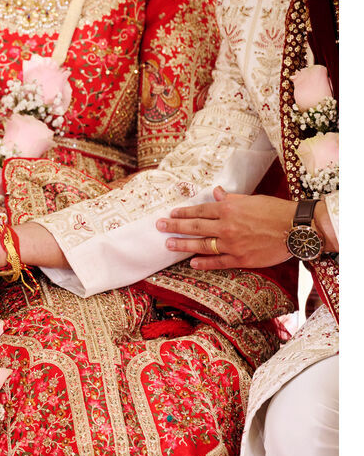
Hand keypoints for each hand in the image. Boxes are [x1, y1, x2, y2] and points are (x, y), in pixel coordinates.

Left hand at [157, 186, 295, 269]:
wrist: (296, 229)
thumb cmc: (276, 211)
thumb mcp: (252, 199)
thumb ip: (232, 199)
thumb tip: (217, 192)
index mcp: (229, 209)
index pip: (200, 210)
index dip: (184, 212)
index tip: (172, 213)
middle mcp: (226, 227)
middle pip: (195, 226)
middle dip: (174, 226)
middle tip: (159, 226)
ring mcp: (232, 244)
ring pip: (201, 245)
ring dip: (183, 244)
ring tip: (168, 244)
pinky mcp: (241, 259)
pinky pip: (217, 262)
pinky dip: (203, 263)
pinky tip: (191, 263)